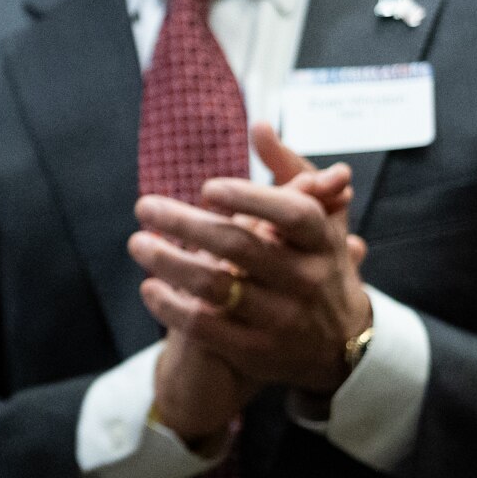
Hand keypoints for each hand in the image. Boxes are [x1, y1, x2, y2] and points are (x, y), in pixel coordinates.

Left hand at [132, 125, 374, 396]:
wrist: (339, 345)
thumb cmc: (317, 263)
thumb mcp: (320, 218)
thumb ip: (290, 171)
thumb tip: (259, 126)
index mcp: (322, 241)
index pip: (291, 213)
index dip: (249, 197)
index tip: (205, 188)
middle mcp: (306, 280)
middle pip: (239, 246)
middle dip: (185, 223)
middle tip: (144, 206)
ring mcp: (282, 319)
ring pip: (214, 285)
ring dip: (167, 261)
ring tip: (137, 243)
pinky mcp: (256, 351)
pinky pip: (203, 326)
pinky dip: (170, 306)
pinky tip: (149, 287)